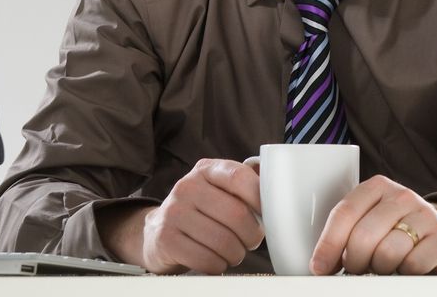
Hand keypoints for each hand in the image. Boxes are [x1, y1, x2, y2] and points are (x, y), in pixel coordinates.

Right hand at [105, 158, 263, 273]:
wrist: (157, 232)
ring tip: (234, 252)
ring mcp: (174, 212)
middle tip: (251, 240)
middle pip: (236, 214)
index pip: (240, 177)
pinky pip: (206, 259)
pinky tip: (216, 260)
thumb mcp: (218, 190)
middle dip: (252, 235)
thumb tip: (279, 190)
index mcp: (206, 170)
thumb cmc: (199, 211)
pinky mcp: (166, 239)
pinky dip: (218, 266)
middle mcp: (187, 186)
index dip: (260, 198)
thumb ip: (244, 185)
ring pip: (223, 241)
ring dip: (236, 253)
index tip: (268, 213)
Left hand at [309, 175, 436, 274]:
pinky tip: (403, 268)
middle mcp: (402, 196)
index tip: (319, 267)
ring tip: (381, 267)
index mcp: (376, 187)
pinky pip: (412, 265)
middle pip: (363, 236)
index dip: (328, 244)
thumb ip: (347, 233)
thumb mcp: (369, 221)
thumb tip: (321, 264)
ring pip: (387, 253)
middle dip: (354, 262)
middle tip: (357, 269)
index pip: (344, 213)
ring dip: (379, 269)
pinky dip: (403, 273)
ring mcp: (425, 215)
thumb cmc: (394, 230)